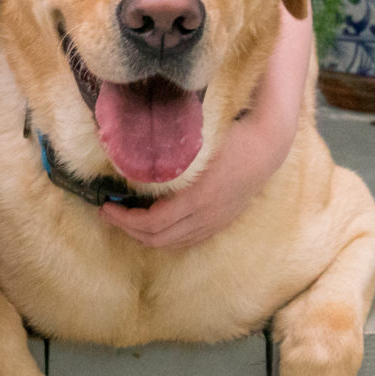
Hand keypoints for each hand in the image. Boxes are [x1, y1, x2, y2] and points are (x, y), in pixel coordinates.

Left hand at [101, 9, 311, 248]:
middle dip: (128, 228)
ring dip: (146, 236)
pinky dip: (167, 238)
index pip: (152, 223)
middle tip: (109, 213)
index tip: (105, 204)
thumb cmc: (230, 132)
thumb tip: (128, 147)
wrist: (269, 143)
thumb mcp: (194, 139)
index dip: (124, 219)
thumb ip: (165, 150)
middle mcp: (207, 216)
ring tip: (127, 220)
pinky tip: (155, 227)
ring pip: (173, 243)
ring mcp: (216, 222)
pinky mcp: (222, 222)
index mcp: (198, 198)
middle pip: (158, 238)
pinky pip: (189, 241)